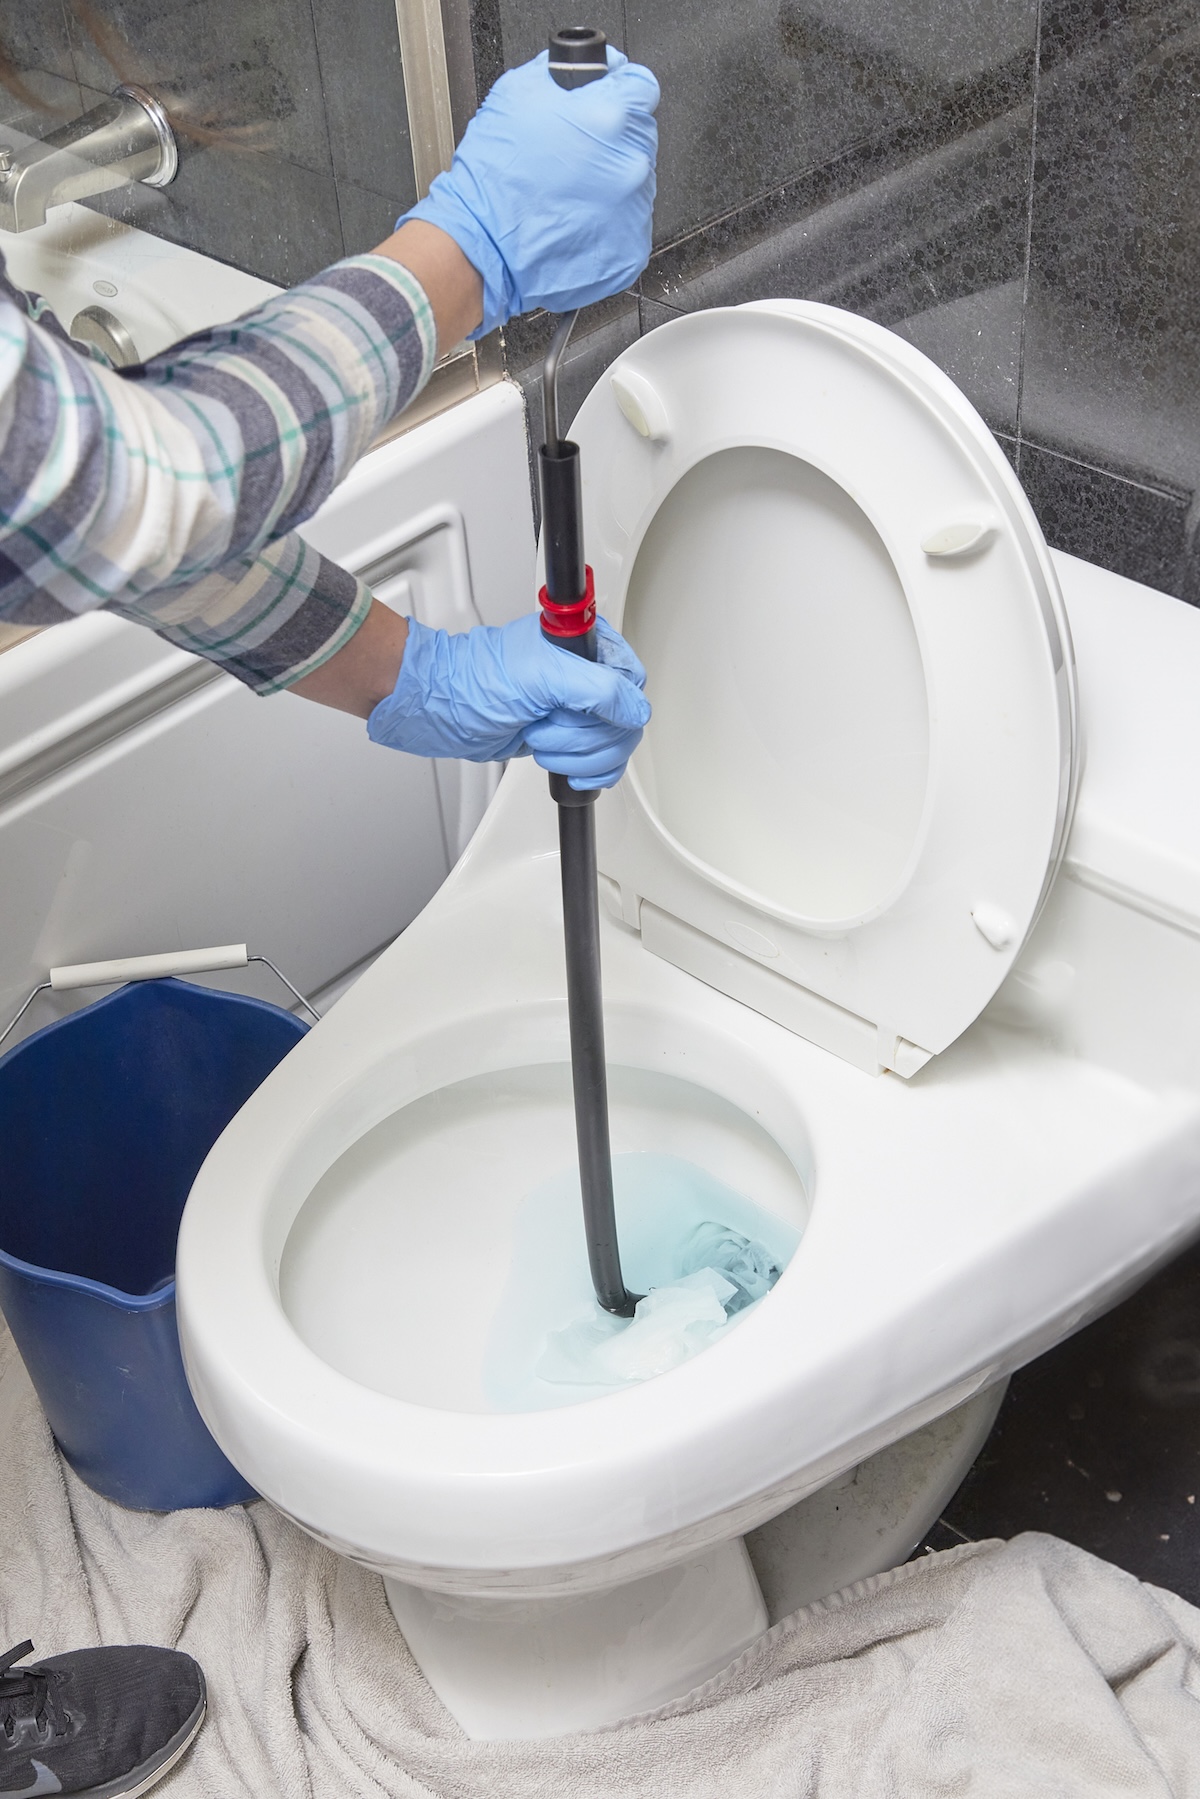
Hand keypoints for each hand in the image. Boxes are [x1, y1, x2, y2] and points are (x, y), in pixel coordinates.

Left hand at [367, 613, 649, 789]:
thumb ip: (597, 689)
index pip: (631, 683)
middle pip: (625, 721)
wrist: (442, 709)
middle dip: (584, 736)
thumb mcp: (542, 676)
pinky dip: (586, 773)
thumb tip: (635, 708)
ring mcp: (577, 710)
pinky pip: (602, 764)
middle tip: (546, 726)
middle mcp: (586, 676)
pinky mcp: (568, 738)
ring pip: (614, 747)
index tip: (580, 714)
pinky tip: (565, 769)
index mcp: (587, 647)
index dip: (612, 707)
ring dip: (577, 755)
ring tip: (541, 739)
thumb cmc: (476, 681)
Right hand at [400, 48, 658, 337]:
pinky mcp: (629, 250)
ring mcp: (634, 211)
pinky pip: (628, 223)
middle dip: (612, 137)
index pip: (642, 87)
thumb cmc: (495, 175)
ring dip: (610, 179)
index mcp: (610, 117)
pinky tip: (575, 216)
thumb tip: (591, 68)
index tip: (606, 100)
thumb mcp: (518, 92)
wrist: (483, 243)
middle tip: (574, 153)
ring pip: (635, 180)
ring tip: (570, 189)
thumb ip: (565, 72)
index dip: (620, 90)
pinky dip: (607, 219)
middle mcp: (630, 164)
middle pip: (639, 134)